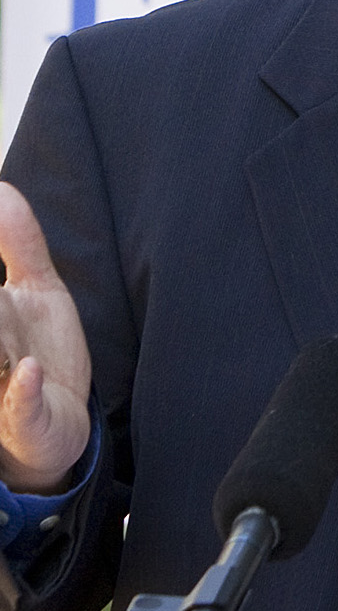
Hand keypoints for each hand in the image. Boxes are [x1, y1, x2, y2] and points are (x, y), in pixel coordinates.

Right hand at [0, 182, 91, 492]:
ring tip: (4, 332)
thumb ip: (18, 241)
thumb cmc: (38, 351)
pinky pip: (18, 407)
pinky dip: (21, 391)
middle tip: (2, 295)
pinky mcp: (23, 420)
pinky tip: (27, 371)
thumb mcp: (36, 289)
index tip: (6, 286)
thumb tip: (3, 186)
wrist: (59, 424)